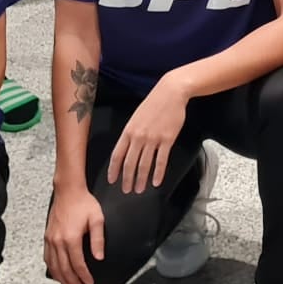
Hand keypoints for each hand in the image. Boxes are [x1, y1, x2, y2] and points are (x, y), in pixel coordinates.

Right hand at [44, 183, 105, 283]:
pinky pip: (47, 257)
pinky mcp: (47, 236)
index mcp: (71, 238)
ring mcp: (50, 239)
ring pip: (54, 265)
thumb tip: (99, 258)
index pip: (78, 264)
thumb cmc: (84, 203)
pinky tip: (57, 274)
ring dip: (62, 279)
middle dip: (73, 282)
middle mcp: (58, 241)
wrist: (68, 191)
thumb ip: (98, 240)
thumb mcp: (97, 219)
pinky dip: (52, 268)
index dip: (84, 276)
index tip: (90, 283)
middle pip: (65, 268)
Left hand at [107, 74, 189, 193]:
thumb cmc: (153, 104)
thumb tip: (128, 149)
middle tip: (126, 190)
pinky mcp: (167, 140)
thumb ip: (131, 133)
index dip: (114, 170)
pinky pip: (161, 160)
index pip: (117, 155)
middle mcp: (138, 137)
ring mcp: (153, 139)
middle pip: (130, 163)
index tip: (112, 180)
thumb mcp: (136, 117)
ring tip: (140, 189)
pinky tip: (156, 182)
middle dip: (127, 179)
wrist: (170, 93)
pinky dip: (158, 173)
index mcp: (128, 131)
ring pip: (144, 164)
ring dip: (141, 179)